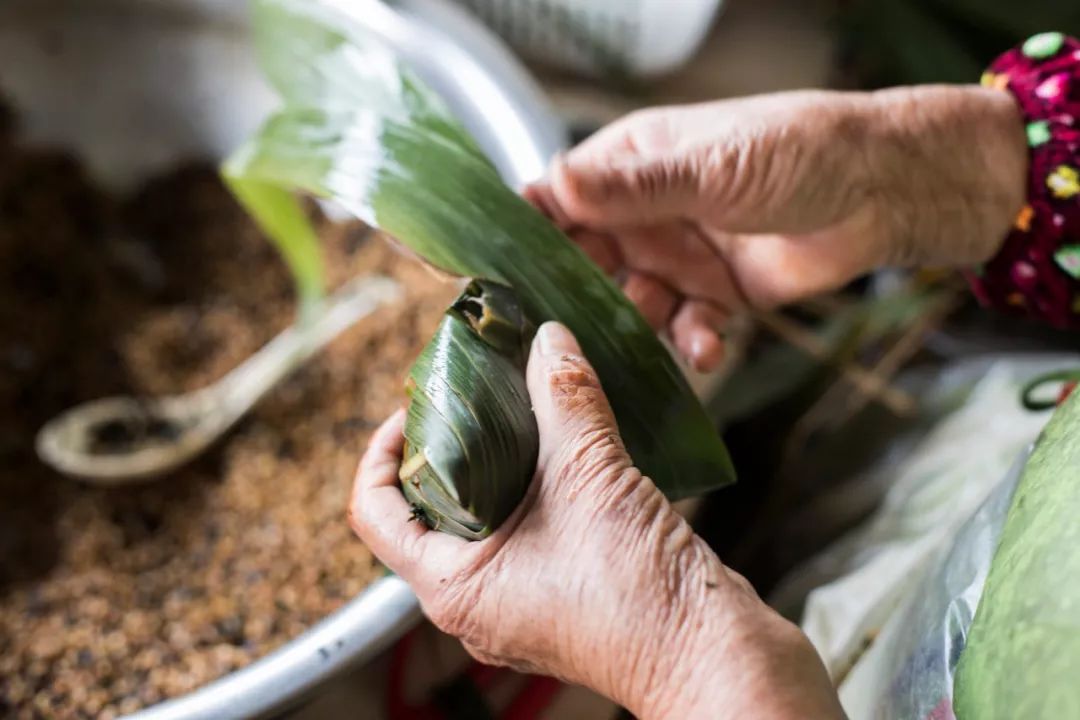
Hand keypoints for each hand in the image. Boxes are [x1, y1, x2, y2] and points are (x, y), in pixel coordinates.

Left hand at [349, 322, 842, 718]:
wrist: (713, 656)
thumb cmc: (640, 599)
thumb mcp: (591, 480)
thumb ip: (566, 399)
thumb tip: (549, 339)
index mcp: (453, 586)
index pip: (375, 511)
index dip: (383, 449)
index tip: (416, 407)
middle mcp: (476, 596)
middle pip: (430, 505)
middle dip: (449, 442)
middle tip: (475, 390)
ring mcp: (518, 594)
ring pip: (485, 512)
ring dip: (500, 455)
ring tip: (520, 402)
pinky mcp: (561, 586)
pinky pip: (529, 522)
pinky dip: (538, 478)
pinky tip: (565, 437)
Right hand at [526, 86, 1026, 371]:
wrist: (880, 191)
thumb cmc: (799, 151)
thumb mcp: (710, 167)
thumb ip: (635, 188)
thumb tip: (553, 184)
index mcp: (632, 163)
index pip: (558, 197)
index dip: (526, 232)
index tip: (497, 272)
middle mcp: (646, 212)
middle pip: (584, 259)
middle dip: (575, 292)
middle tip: (561, 326)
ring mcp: (678, 255)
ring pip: (629, 302)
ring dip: (637, 321)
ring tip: (658, 323)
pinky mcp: (713, 295)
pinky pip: (683, 327)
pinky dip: (692, 341)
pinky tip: (709, 346)